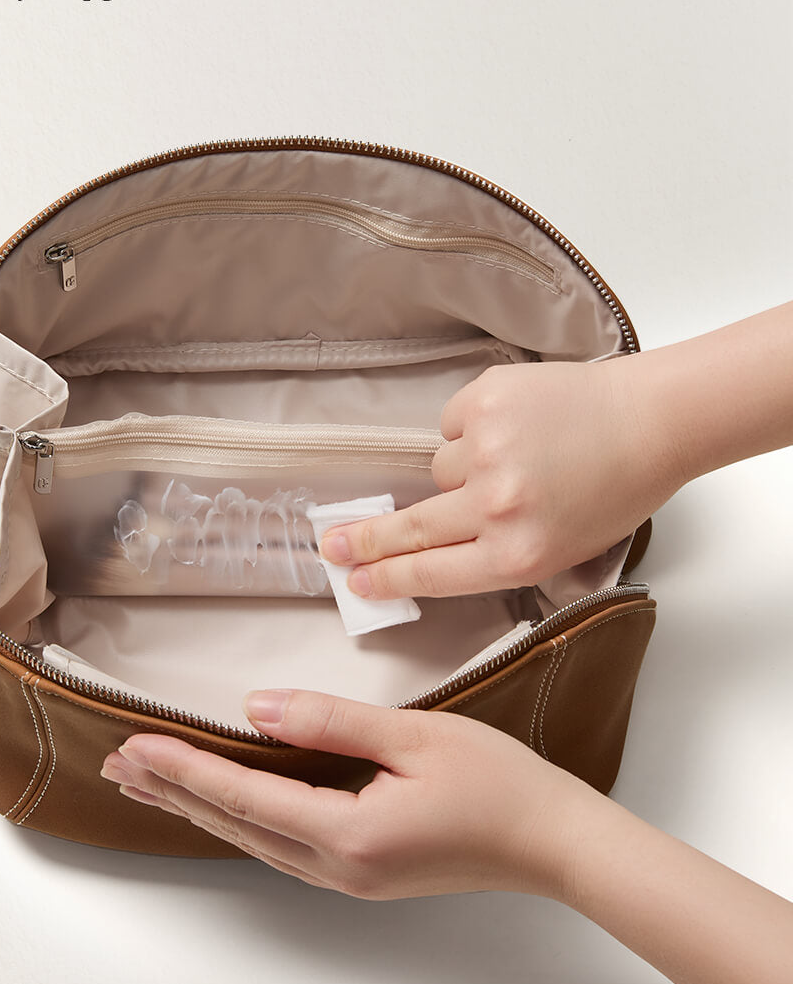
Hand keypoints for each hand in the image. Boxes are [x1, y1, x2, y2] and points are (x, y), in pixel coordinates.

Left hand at [100, 689, 581, 898]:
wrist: (552, 843)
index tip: (134, 745)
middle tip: (116, 764)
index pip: (242, 797)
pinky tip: (224, 808)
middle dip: (173, 792)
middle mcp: (338, 868)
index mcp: (348, 835)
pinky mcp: (363, 875)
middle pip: (234, 827)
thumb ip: (330, 722)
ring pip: (252, 842)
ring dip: (198, 809)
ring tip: (149, 784)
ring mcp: (350, 879)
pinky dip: (238, 821)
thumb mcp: (414, 736)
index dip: (183, 768)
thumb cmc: (498, 784)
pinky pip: (281, 847)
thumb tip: (257, 709)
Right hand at [320, 358, 680, 599]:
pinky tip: (515, 427)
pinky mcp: (484, 401)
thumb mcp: (561, 550)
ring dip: (460, 469)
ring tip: (516, 458)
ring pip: (438, 470)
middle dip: (366, 541)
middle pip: (411, 529)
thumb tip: (429, 555)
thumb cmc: (616, 490)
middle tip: (331, 545)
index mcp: (518, 554)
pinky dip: (473, 427)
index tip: (355, 581)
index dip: (386, 578)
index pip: (430, 573)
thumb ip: (497, 557)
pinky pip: (451, 424)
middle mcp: (496, 507)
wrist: (652, 421)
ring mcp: (487, 450)